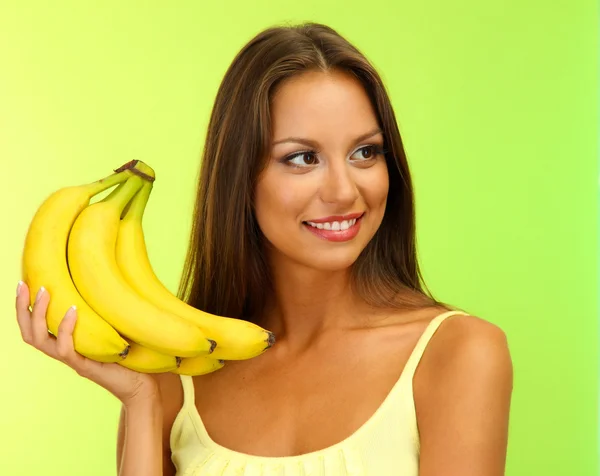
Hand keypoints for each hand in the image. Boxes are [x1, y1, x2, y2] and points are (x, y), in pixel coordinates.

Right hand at [15, 281, 158, 406]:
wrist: (143, 384)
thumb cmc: (129, 354)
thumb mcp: (111, 328)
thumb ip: (101, 313)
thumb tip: (103, 282)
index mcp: (67, 343)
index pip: (35, 327)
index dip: (25, 308)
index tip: (24, 284)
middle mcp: (65, 352)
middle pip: (30, 334)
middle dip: (22, 308)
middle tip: (25, 285)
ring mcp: (73, 361)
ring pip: (41, 341)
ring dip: (39, 314)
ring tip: (44, 292)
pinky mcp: (85, 367)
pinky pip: (66, 350)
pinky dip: (66, 329)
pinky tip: (73, 310)